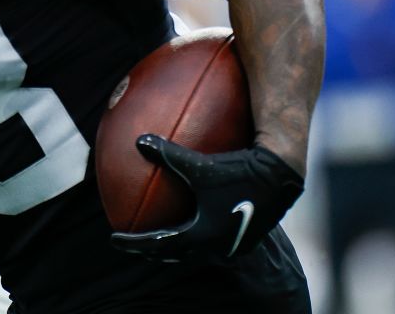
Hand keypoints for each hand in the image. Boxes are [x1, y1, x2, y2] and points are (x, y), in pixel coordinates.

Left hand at [110, 135, 302, 258]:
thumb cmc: (239, 170)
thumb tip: (138, 140)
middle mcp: (216, 247)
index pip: (158, 245)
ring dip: (178, 247)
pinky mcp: (247, 237)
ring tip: (164, 239)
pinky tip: (198, 221)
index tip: (114, 239)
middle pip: (177, 255)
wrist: (280, 177)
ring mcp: (234, 245)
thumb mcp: (200, 164)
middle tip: (137, 245)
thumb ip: (168, 153)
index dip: (134, 243)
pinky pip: (214, 242)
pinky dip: (198, 237)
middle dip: (154, 251)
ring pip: (197, 252)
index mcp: (201, 235)